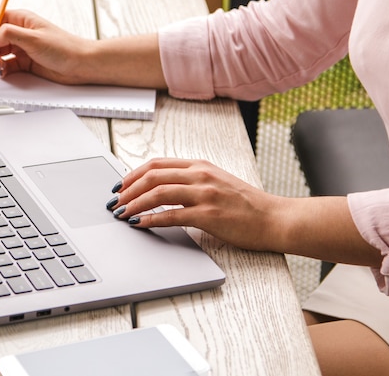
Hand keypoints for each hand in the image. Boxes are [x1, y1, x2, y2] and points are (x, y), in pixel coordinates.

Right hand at [0, 9, 167, 88]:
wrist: (81, 65)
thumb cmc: (65, 47)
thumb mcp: (33, 38)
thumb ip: (8, 35)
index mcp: (20, 19)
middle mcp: (18, 32)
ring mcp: (21, 48)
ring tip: (0, 67)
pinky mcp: (24, 63)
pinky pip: (6, 66)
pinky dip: (2, 70)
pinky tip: (4, 72)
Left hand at [106, 158, 284, 251]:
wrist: (274, 218)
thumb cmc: (245, 204)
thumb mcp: (216, 182)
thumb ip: (190, 181)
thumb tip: (159, 188)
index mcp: (200, 165)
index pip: (157, 164)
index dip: (133, 174)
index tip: (120, 186)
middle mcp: (200, 175)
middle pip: (153, 175)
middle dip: (128, 189)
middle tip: (115, 201)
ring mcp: (205, 194)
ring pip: (158, 193)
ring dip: (134, 204)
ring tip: (121, 213)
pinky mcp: (209, 215)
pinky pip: (172, 215)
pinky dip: (151, 219)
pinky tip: (140, 224)